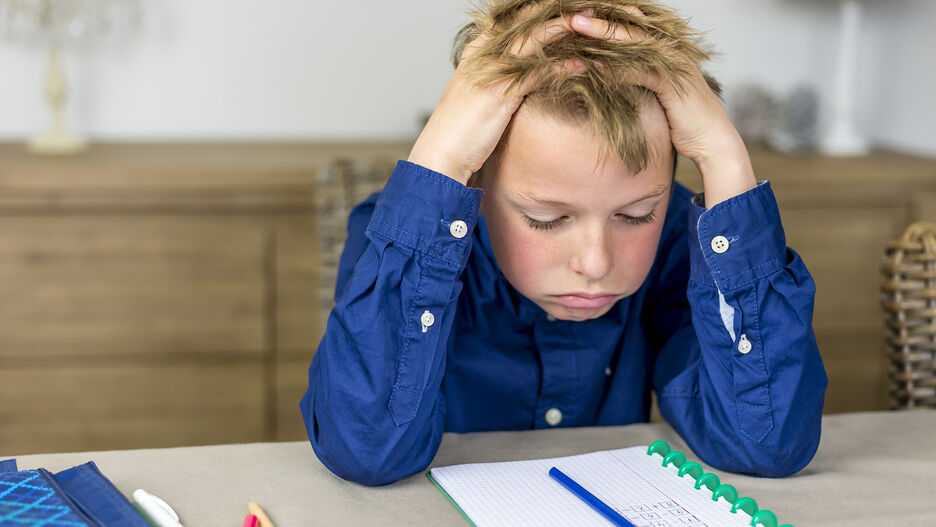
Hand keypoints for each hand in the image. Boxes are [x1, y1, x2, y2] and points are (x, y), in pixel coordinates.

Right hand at [408, 15, 583, 185]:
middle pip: (525, 21)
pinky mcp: (502, 91)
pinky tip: (582, 64)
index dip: (538, 11)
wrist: (441, 152)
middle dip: (557, 12)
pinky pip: (539, 71)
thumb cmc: (459, 129)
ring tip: (593, 25)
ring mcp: (492, 70)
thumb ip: (496, 78)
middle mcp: (483, 53)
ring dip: (567, 29)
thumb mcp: (477, 94)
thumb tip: (520, 75)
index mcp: (476, 50)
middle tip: (588, 7)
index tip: (563, 7)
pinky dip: (563, 66)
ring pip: (535, 39)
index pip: (510, 19)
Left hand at [568, 9, 755, 207]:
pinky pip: (639, 70)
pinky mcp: (673, 82)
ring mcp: (675, 64)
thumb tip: (609, 74)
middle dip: (601, 19)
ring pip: (633, 42)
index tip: (579, 15)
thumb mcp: (656, 94)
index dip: (608, 19)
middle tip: (571, 13)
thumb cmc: (683, 121)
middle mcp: (673, 50)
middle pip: (632, 26)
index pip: (634, 26)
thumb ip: (638, 78)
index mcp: (669, 49)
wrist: (712, 142)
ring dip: (601, 35)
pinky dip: (614, 66)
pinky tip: (592, 64)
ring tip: (574, 28)